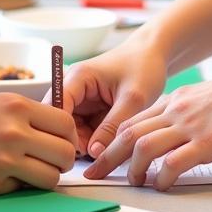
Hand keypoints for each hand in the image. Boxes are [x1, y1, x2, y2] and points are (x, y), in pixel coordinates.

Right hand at [0, 93, 77, 192]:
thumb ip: (25, 113)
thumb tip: (52, 127)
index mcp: (18, 106)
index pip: (65, 123)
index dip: (68, 135)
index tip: (62, 141)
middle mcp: (15, 132)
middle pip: (64, 152)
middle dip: (63, 159)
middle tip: (53, 160)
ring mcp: (5, 160)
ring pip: (50, 177)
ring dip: (47, 177)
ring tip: (33, 172)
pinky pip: (22, 189)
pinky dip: (19, 185)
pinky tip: (5, 176)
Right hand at [61, 42, 167, 158]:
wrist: (154, 55)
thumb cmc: (144, 67)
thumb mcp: (133, 99)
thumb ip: (113, 126)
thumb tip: (94, 153)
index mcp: (79, 77)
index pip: (56, 107)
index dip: (63, 130)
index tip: (80, 151)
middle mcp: (74, 86)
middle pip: (60, 120)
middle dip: (72, 139)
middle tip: (93, 155)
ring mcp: (82, 98)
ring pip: (70, 128)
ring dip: (83, 142)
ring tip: (104, 151)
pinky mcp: (90, 108)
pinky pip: (83, 129)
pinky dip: (92, 140)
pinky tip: (106, 145)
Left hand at [85, 63, 211, 189]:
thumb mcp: (206, 100)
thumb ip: (188, 113)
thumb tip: (176, 135)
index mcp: (176, 100)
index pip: (133, 119)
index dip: (113, 138)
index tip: (101, 154)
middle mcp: (176, 110)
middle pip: (129, 131)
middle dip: (108, 155)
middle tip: (93, 173)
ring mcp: (189, 125)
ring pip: (144, 145)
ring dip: (132, 167)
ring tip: (132, 182)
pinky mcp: (206, 142)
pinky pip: (174, 162)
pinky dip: (162, 176)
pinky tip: (161, 184)